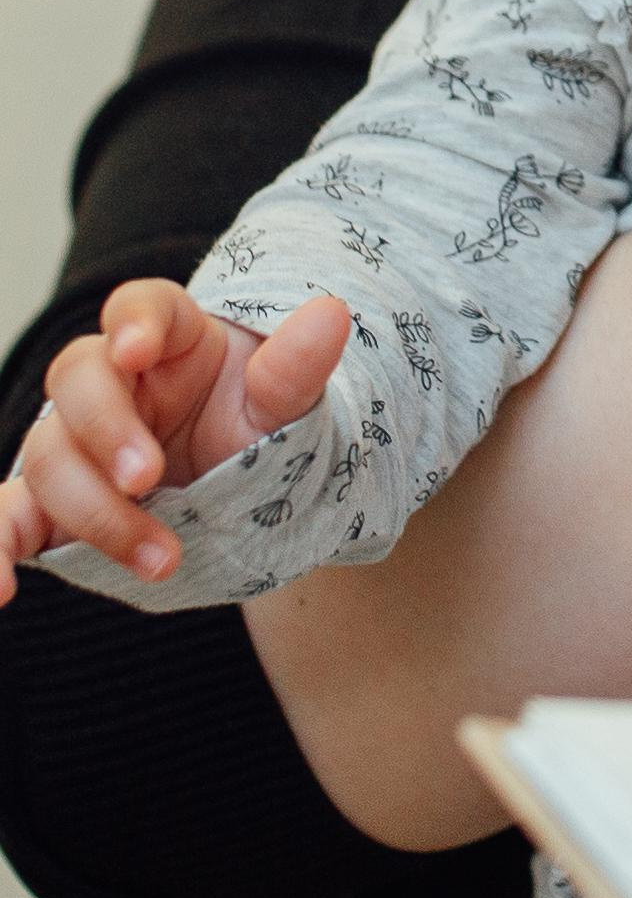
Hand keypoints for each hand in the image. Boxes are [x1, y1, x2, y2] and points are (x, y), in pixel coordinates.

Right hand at [0, 282, 348, 601]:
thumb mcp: (287, 405)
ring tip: (164, 558)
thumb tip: (333, 315)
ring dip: (96, 512)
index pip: (141, 307)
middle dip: (107, 431)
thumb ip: (296, 368)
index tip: (137, 348)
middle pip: (77, 381)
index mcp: (171, 340)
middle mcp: (113, 383)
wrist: (246, 491)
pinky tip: (2, 590)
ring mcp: (77, 443)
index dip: (132, 322)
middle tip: (148, 479)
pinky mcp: (52, 505)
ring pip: (50, 457)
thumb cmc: (259, 429)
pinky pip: (6, 519)